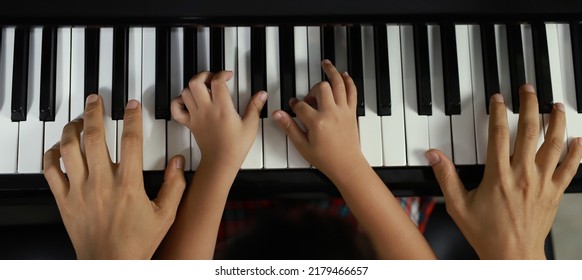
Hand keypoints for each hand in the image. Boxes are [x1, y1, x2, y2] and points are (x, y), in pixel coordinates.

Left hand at [43, 95, 186, 258]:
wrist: (110, 263)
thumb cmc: (137, 242)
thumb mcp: (165, 215)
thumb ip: (175, 187)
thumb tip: (179, 162)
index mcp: (128, 185)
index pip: (130, 141)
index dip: (132, 117)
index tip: (132, 105)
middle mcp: (101, 183)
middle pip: (93, 137)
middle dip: (94, 112)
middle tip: (96, 99)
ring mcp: (79, 190)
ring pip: (68, 149)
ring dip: (71, 129)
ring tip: (78, 119)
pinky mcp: (64, 200)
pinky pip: (50, 171)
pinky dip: (51, 155)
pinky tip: (58, 147)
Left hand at [171, 71, 266, 168]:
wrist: (220, 162)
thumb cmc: (235, 147)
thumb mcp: (250, 126)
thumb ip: (255, 107)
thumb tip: (261, 94)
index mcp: (222, 108)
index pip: (217, 82)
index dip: (223, 74)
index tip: (228, 76)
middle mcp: (206, 110)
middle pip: (196, 82)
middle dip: (204, 75)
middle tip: (213, 78)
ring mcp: (196, 116)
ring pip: (186, 92)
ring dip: (193, 86)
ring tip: (204, 88)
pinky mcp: (190, 123)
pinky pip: (176, 109)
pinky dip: (179, 101)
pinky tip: (188, 101)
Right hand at [272, 60, 365, 179]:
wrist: (347, 165)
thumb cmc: (326, 159)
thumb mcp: (302, 146)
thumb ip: (289, 127)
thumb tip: (277, 114)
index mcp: (317, 122)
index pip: (301, 106)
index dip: (295, 105)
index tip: (293, 107)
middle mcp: (331, 113)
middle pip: (320, 88)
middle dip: (312, 91)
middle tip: (309, 100)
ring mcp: (343, 111)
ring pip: (338, 84)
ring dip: (332, 72)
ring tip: (326, 63)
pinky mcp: (351, 112)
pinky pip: (352, 91)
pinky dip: (348, 81)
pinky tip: (343, 75)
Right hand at [426, 84, 581, 258]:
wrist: (513, 255)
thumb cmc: (486, 233)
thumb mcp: (458, 205)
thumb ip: (446, 177)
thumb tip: (433, 156)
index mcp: (499, 176)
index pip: (499, 135)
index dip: (499, 113)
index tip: (499, 99)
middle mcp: (523, 175)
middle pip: (530, 132)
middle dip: (530, 106)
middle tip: (528, 90)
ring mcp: (542, 183)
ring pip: (554, 145)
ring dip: (556, 122)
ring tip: (556, 105)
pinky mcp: (555, 193)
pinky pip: (570, 168)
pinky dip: (576, 152)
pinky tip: (578, 139)